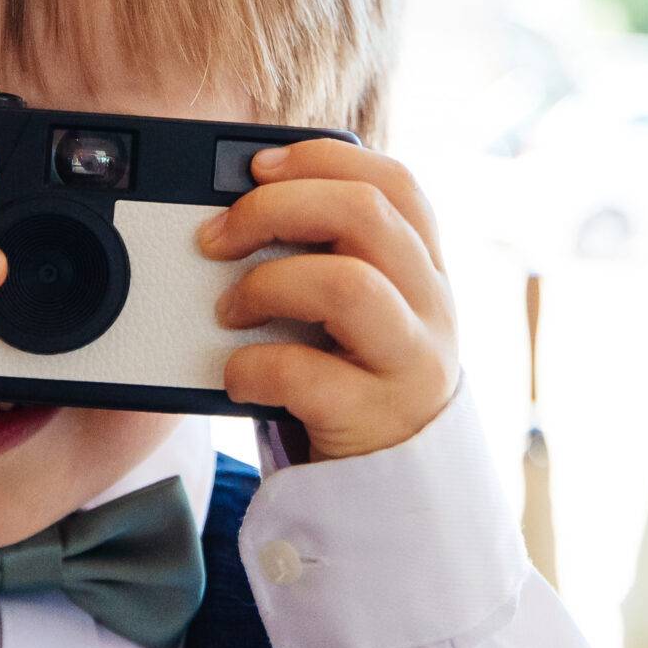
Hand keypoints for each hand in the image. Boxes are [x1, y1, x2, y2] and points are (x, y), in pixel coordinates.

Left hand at [197, 140, 457, 461]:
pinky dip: (252, 366)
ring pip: (347, 285)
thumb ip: (324, 261)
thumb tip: (230, 212)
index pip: (394, 181)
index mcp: (424, 268)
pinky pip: (305, 373)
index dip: (322, 159)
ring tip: (230, 309)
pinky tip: (236, 376)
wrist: (393, 489)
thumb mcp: (356, 315)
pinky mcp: (375, 417)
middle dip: (275, 209)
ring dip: (268, 284)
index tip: (256, 166)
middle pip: (366, 213)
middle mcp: (431, 305)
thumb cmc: (354, 383)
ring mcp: (411, 362)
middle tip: (216, 239)